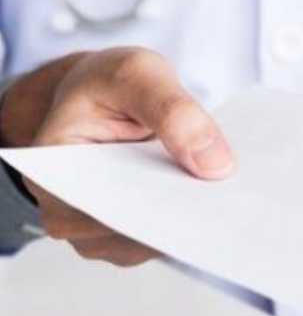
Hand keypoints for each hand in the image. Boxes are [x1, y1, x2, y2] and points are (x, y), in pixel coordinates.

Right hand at [0, 48, 234, 265]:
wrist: (111, 95)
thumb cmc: (109, 85)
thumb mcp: (137, 74)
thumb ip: (173, 110)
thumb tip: (215, 165)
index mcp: (53, 174)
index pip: (106, 207)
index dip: (154, 209)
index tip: (202, 205)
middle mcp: (69, 214)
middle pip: (134, 231)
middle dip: (183, 218)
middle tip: (237, 207)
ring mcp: (101, 232)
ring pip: (156, 241)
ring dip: (195, 223)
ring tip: (237, 203)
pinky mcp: (133, 235)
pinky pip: (169, 237)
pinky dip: (197, 220)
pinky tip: (225, 202)